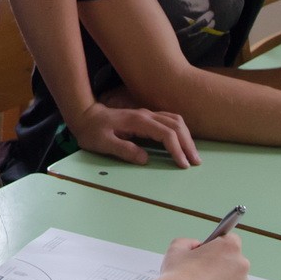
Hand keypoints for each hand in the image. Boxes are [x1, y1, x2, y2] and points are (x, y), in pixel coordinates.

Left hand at [69, 98, 199, 168]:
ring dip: (186, 137)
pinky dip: (180, 131)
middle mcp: (146, 115)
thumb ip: (123, 150)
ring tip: (193, 154)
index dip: (176, 149)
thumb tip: (145, 158)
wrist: (85, 115)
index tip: (182, 164)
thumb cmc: (93, 131)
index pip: (165, 133)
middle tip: (195, 162)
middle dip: (188, 144)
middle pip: (176, 126)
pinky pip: (169, 121)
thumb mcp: (103, 143)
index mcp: (138, 121)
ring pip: (175, 121)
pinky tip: (182, 142)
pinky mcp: (147, 117)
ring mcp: (147, 114)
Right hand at [159, 233, 248, 279]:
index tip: (209, 252)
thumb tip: (195, 247)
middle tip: (202, 272)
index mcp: (229, 247)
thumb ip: (189, 243)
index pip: (231, 240)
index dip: (217, 246)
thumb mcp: (177, 248)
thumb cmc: (179, 275)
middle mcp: (241, 265)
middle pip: (234, 261)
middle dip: (221, 265)